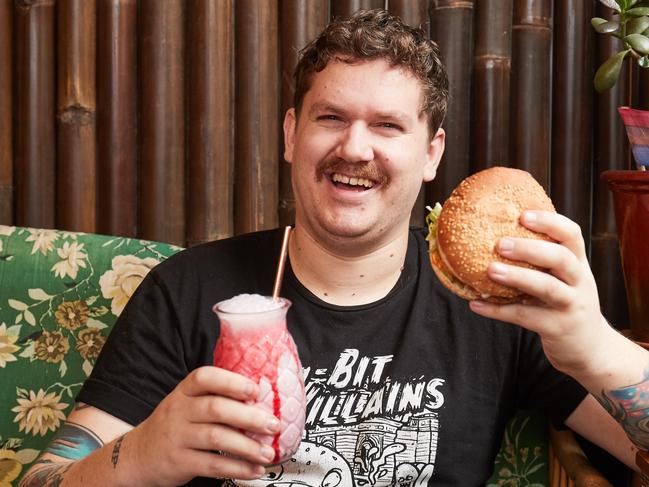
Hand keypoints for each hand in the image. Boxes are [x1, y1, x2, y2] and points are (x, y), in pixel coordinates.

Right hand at [125, 366, 279, 485]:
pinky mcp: (179, 462)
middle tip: (273, 424)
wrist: (138, 455)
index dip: (232, 382)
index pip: (205, 378)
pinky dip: (237, 468)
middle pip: (216, 409)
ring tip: (268, 452)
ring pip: (216, 438)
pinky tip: (253, 469)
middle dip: (249, 417)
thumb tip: (261, 401)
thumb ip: (216, 398)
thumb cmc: (175, 424)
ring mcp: (177, 437)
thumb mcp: (187, 403)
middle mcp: (179, 411)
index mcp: (184, 392)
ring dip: (247, 446)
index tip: (255, 391)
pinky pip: (212, 465)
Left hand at [468, 210, 612, 374]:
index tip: (523, 214)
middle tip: (500, 243)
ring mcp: (571, 305)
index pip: (571, 234)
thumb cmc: (565, 303)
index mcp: (577, 263)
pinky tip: (476, 304)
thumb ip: (540, 260)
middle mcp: (579, 281)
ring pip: (548, 288)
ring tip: (490, 270)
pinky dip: (498, 311)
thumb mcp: (562, 278)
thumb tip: (493, 236)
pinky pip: (526, 318)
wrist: (591, 348)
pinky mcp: (558, 328)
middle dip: (530, 249)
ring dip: (517, 277)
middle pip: (561, 258)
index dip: (549, 222)